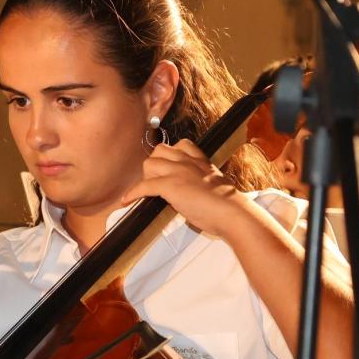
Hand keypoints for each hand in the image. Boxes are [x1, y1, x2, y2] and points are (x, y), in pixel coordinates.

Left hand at [120, 140, 255, 235]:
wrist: (231, 212)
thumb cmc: (226, 205)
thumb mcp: (213, 185)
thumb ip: (199, 182)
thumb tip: (188, 192)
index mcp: (199, 160)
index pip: (178, 145)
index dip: (169, 157)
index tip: (166, 169)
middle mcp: (188, 160)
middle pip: (159, 151)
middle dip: (155, 166)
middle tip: (158, 184)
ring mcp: (179, 171)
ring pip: (149, 164)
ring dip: (146, 178)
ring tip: (150, 192)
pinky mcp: (171, 185)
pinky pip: (144, 185)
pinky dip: (133, 193)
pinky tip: (126, 201)